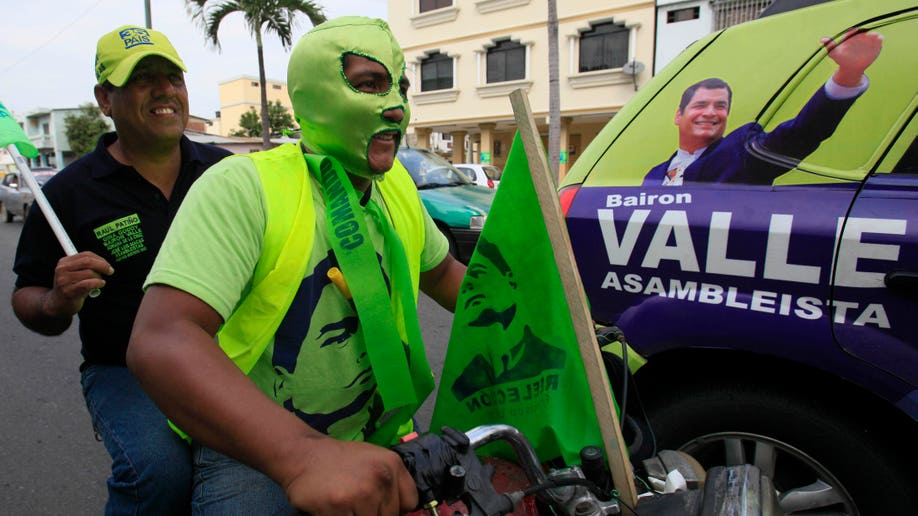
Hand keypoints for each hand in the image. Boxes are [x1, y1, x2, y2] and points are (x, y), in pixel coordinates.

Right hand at [46, 251, 112, 315]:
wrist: (58, 304)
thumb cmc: (71, 288)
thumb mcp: (74, 273)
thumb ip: (85, 266)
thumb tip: (104, 263)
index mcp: (64, 262)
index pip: (86, 255)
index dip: (100, 259)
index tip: (108, 265)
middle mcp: (62, 269)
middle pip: (88, 261)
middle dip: (103, 265)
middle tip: (110, 271)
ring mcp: (64, 280)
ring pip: (90, 273)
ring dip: (99, 278)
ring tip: (99, 282)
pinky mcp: (69, 291)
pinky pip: (88, 284)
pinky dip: (97, 283)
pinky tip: (100, 285)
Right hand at [283, 437, 418, 514]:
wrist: (304, 455)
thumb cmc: (340, 460)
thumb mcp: (374, 460)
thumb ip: (391, 482)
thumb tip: (403, 511)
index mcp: (392, 465)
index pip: (410, 502)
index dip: (396, 508)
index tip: (382, 507)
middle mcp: (380, 478)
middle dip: (373, 514)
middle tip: (356, 504)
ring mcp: (359, 493)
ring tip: (345, 505)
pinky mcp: (338, 507)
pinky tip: (333, 508)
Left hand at [821, 29, 882, 86]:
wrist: (851, 67)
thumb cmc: (841, 58)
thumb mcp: (834, 52)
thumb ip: (829, 45)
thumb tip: (821, 40)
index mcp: (851, 36)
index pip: (852, 32)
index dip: (853, 32)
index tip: (854, 32)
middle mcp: (861, 37)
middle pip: (865, 32)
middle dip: (866, 32)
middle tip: (868, 34)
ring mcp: (869, 41)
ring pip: (873, 36)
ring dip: (875, 35)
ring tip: (876, 36)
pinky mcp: (875, 46)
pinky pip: (879, 42)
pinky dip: (880, 40)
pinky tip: (880, 39)